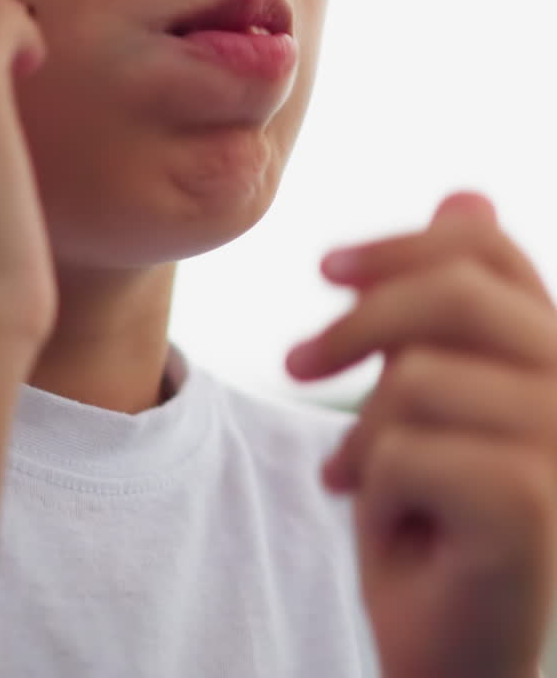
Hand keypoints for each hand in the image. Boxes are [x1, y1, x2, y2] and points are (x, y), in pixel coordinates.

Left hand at [285, 192, 556, 677]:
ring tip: (367, 480)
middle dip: (356, 323)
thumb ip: (448, 306)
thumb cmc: (433, 517)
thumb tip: (466, 193)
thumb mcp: (427, 395)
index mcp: (552, 348)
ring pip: (416, 378)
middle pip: (452, 293)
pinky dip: (372, 490)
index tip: (323, 270)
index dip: (399, 246)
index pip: (485, 249)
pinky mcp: (533, 505)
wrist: (451, 651)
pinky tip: (396, 528)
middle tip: (295, 367)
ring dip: (364, 437)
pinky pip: (405, 450)